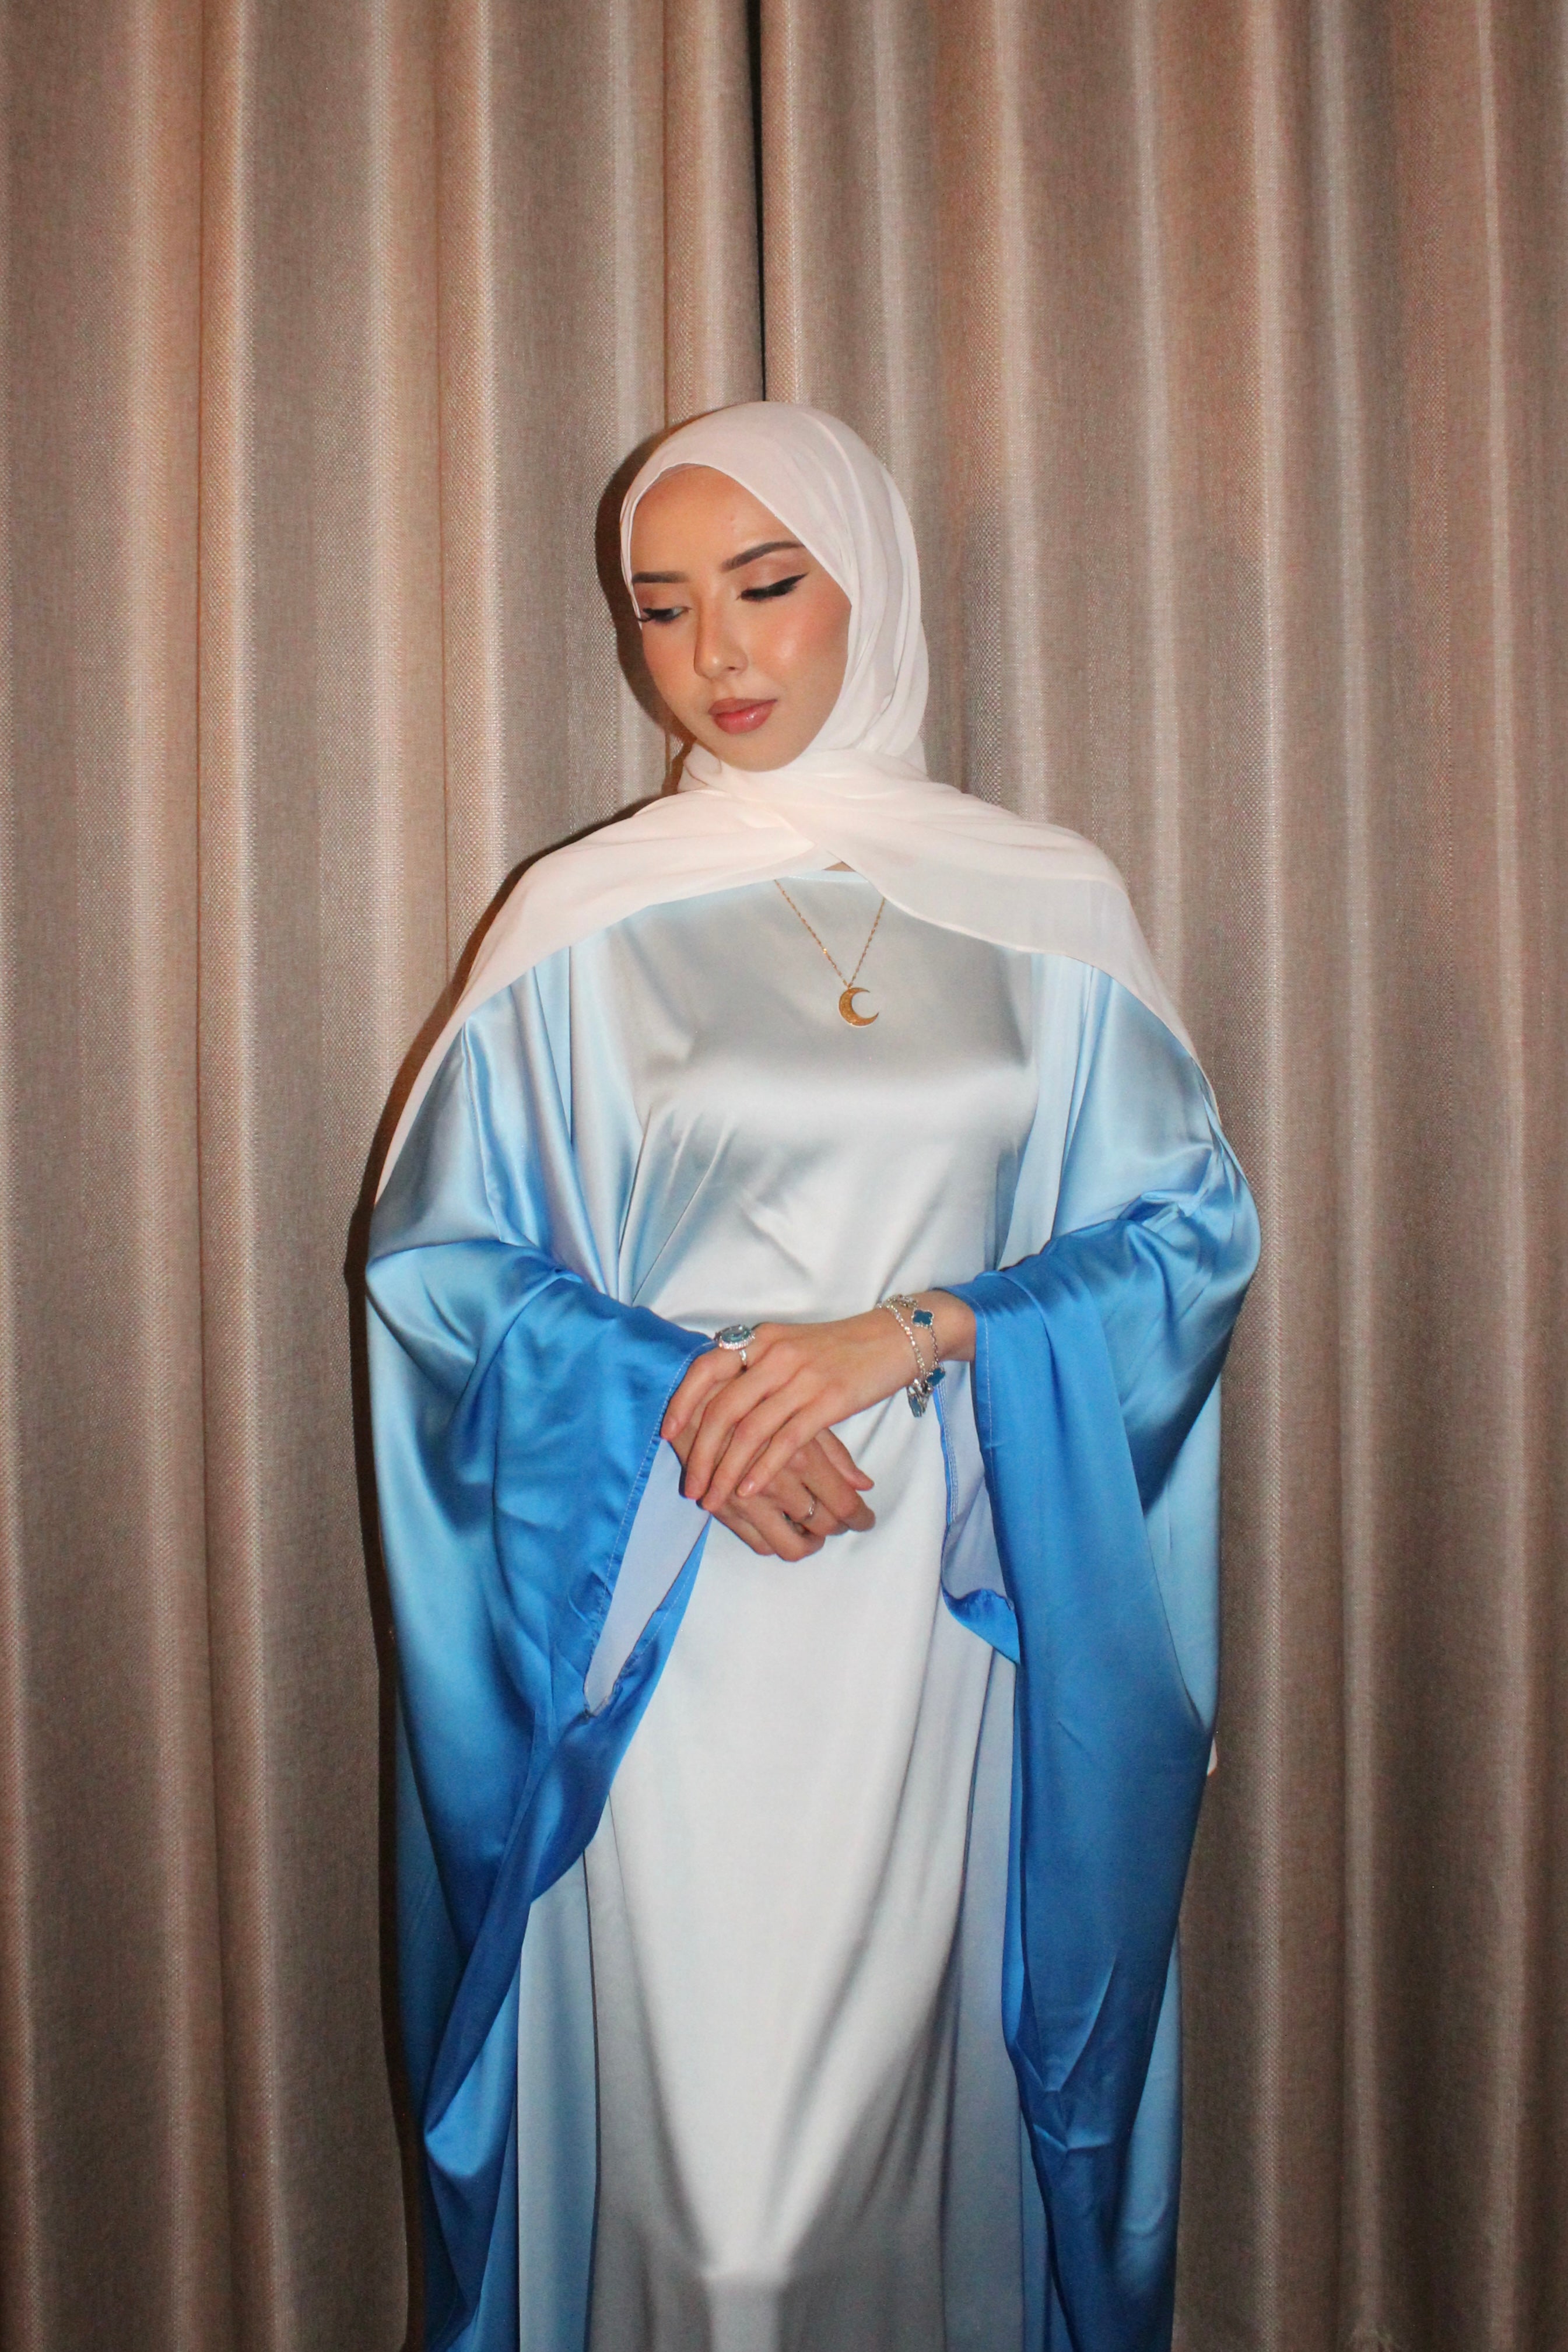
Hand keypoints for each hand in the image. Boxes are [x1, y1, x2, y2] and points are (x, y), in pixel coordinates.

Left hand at [663, 1294, 976, 1519]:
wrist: (894, 1338)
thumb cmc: (841, 1348)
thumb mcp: (791, 1347)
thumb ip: (758, 1369)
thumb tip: (720, 1404)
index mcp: (761, 1339)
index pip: (706, 1368)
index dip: (683, 1402)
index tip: (668, 1435)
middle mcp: (775, 1355)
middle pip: (722, 1409)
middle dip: (701, 1453)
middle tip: (691, 1487)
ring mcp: (801, 1377)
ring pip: (750, 1431)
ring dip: (726, 1471)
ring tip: (713, 1499)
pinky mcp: (829, 1400)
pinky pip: (785, 1441)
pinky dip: (763, 1470)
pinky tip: (749, 1492)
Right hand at [665, 1418, 874, 1561]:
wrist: (694, 1395)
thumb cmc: (754, 1398)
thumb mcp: (798, 1414)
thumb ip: (834, 1453)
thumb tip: (864, 1485)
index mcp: (801, 1455)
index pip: (844, 1504)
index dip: (861, 1517)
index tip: (865, 1518)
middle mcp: (778, 1483)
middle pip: (823, 1526)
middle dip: (838, 1528)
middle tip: (841, 1521)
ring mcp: (749, 1501)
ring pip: (791, 1546)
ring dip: (808, 1542)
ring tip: (812, 1530)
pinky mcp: (724, 1510)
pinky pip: (759, 1544)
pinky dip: (776, 1542)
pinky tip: (783, 1526)